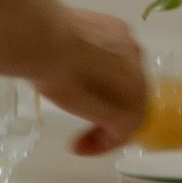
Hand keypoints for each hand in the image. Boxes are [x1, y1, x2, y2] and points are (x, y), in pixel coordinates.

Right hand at [41, 8, 148, 154]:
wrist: (46, 44)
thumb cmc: (45, 39)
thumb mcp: (63, 42)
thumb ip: (73, 51)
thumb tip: (61, 60)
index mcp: (119, 35)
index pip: (118, 66)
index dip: (102, 85)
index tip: (76, 95)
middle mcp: (133, 56)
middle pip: (127, 90)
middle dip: (106, 110)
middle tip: (82, 124)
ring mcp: (136, 84)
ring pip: (127, 111)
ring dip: (105, 129)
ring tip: (78, 143)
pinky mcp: (127, 111)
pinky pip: (121, 131)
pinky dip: (103, 143)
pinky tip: (79, 147)